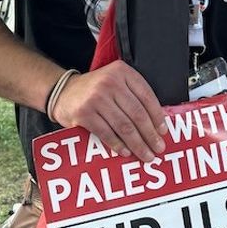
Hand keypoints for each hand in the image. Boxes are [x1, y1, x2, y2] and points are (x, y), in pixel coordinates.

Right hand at [49, 60, 167, 160]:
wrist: (63, 91)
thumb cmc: (96, 90)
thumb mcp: (116, 82)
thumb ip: (134, 95)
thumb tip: (157, 122)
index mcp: (122, 72)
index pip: (146, 96)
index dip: (157, 116)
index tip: (163, 132)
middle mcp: (110, 82)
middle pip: (137, 114)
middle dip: (150, 134)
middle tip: (158, 148)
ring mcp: (96, 98)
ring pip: (124, 126)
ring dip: (137, 144)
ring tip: (146, 155)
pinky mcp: (84, 113)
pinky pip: (106, 133)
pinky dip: (118, 145)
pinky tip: (126, 152)